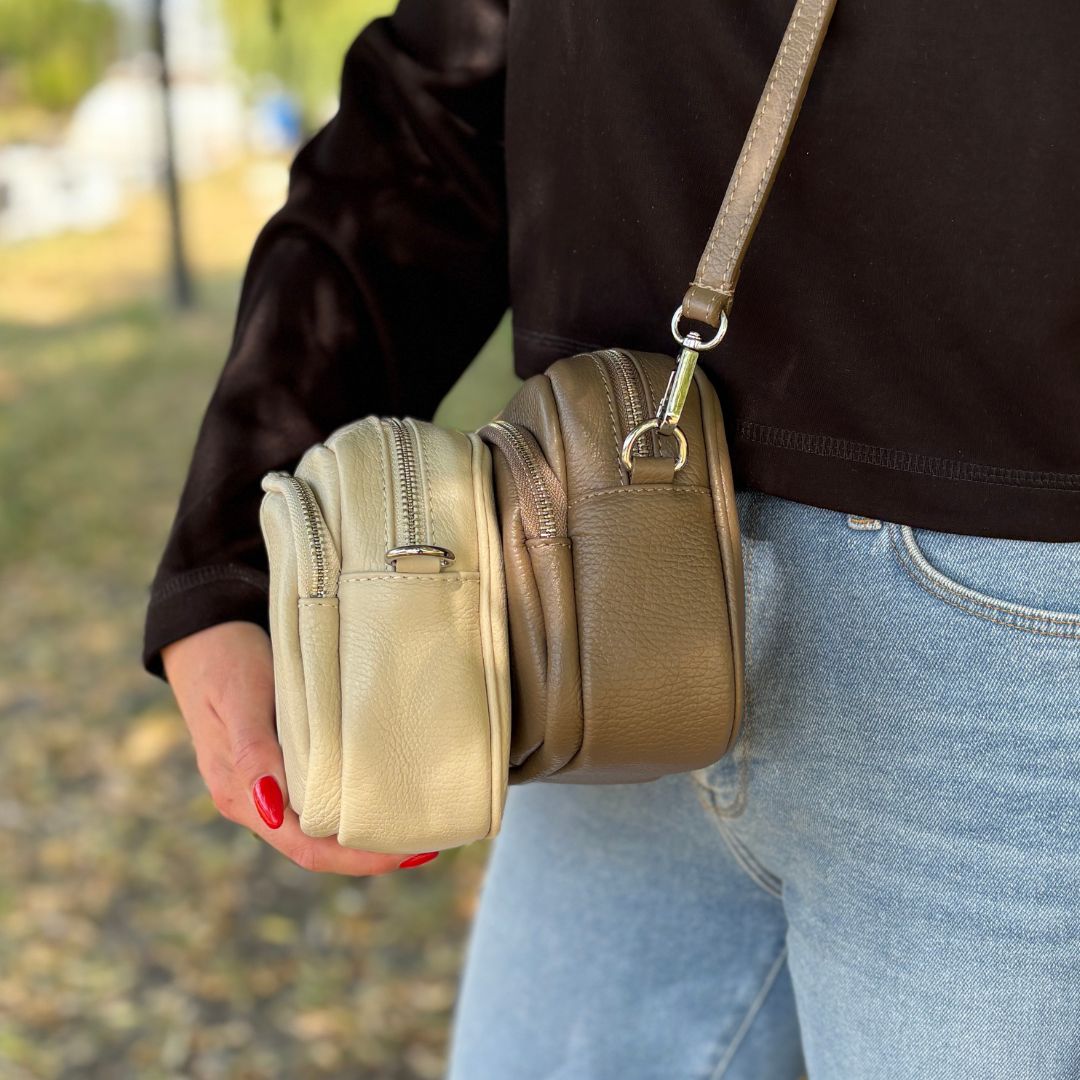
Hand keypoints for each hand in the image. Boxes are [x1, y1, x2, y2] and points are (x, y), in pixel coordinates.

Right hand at [161, 621, 436, 874]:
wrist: (204, 634)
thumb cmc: (223, 663)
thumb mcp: (239, 699)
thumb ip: (251, 753)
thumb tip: (273, 810)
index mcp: (241, 795)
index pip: (304, 847)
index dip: (354, 860)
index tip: (403, 855)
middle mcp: (255, 800)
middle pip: (317, 846)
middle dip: (369, 853)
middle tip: (427, 848)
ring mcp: (267, 784)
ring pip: (320, 826)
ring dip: (364, 832)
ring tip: (415, 827)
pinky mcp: (282, 762)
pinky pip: (319, 796)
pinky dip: (353, 803)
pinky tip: (383, 794)